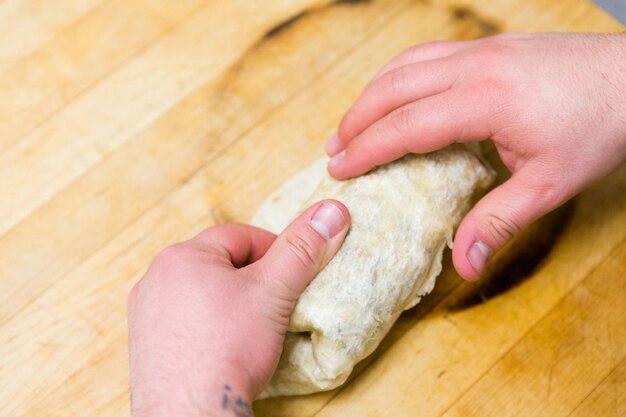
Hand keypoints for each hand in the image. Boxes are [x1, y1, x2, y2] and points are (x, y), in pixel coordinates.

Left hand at [128, 200, 349, 416]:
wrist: (190, 415)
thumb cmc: (228, 349)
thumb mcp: (273, 292)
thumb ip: (302, 249)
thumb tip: (332, 211)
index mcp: (182, 256)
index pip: (240, 236)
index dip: (274, 251)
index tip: (292, 275)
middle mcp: (156, 279)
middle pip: (219, 263)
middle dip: (251, 278)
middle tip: (274, 304)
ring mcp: (146, 314)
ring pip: (201, 293)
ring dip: (229, 302)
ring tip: (251, 329)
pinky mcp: (146, 345)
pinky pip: (185, 321)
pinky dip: (208, 326)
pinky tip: (224, 348)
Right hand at [325, 32, 625, 279]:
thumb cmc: (601, 127)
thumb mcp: (550, 185)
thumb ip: (499, 222)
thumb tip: (464, 265)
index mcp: (485, 101)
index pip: (406, 125)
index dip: (366, 149)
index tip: (338, 169)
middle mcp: (474, 67)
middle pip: (394, 88)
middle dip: (356, 119)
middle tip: (333, 150)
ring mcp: (482, 49)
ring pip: (406, 63)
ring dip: (372, 93)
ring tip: (352, 123)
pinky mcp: (490, 45)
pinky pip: (427, 53)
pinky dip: (398, 75)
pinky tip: (394, 93)